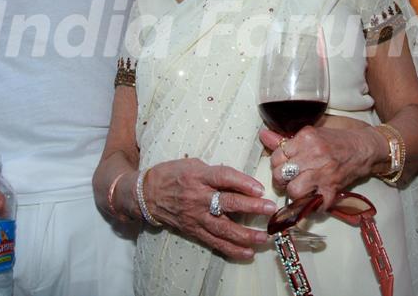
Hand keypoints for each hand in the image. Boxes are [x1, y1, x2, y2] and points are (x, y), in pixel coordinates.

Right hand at [144, 158, 276, 259]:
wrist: (147, 194)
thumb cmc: (173, 174)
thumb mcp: (193, 164)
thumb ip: (215, 172)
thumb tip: (239, 179)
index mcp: (198, 176)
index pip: (223, 178)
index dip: (242, 182)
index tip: (259, 188)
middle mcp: (197, 197)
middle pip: (227, 203)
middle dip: (251, 207)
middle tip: (269, 209)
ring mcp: (196, 216)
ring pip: (223, 228)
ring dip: (245, 234)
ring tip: (264, 237)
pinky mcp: (194, 230)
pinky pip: (215, 242)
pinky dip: (232, 249)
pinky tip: (248, 252)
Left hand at [260, 124, 381, 208]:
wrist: (364, 148)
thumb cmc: (337, 139)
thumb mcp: (311, 133)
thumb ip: (285, 137)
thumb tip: (264, 136)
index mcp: (306, 138)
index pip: (277, 155)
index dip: (276, 162)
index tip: (282, 164)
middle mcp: (314, 155)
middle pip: (281, 174)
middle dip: (281, 178)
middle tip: (288, 177)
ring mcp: (323, 174)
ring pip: (293, 191)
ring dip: (294, 192)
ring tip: (299, 187)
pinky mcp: (332, 189)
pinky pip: (314, 205)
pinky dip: (312, 205)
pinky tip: (314, 197)